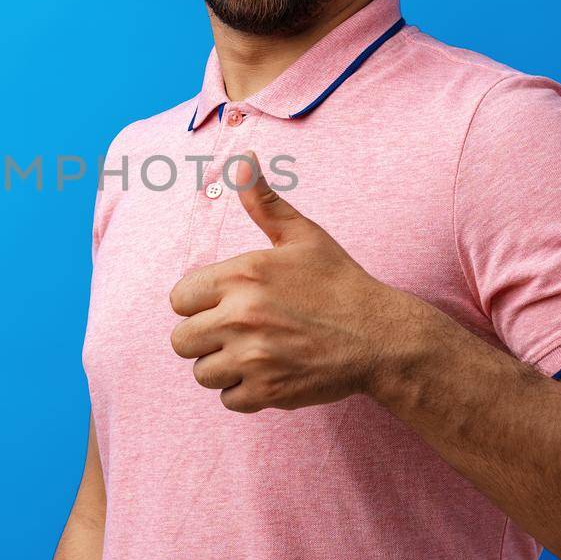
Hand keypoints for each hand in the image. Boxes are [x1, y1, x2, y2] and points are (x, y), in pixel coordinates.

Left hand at [167, 151, 425, 412]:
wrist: (382, 336)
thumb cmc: (340, 282)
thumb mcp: (303, 236)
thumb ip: (263, 203)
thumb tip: (242, 161)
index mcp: (242, 275)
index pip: (178, 299)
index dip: (197, 303)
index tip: (222, 304)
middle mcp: (241, 316)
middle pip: (181, 340)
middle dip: (203, 337)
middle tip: (235, 332)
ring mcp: (253, 357)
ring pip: (202, 372)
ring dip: (222, 366)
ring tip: (254, 352)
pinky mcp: (268, 390)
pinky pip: (229, 398)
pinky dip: (244, 391)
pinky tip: (269, 372)